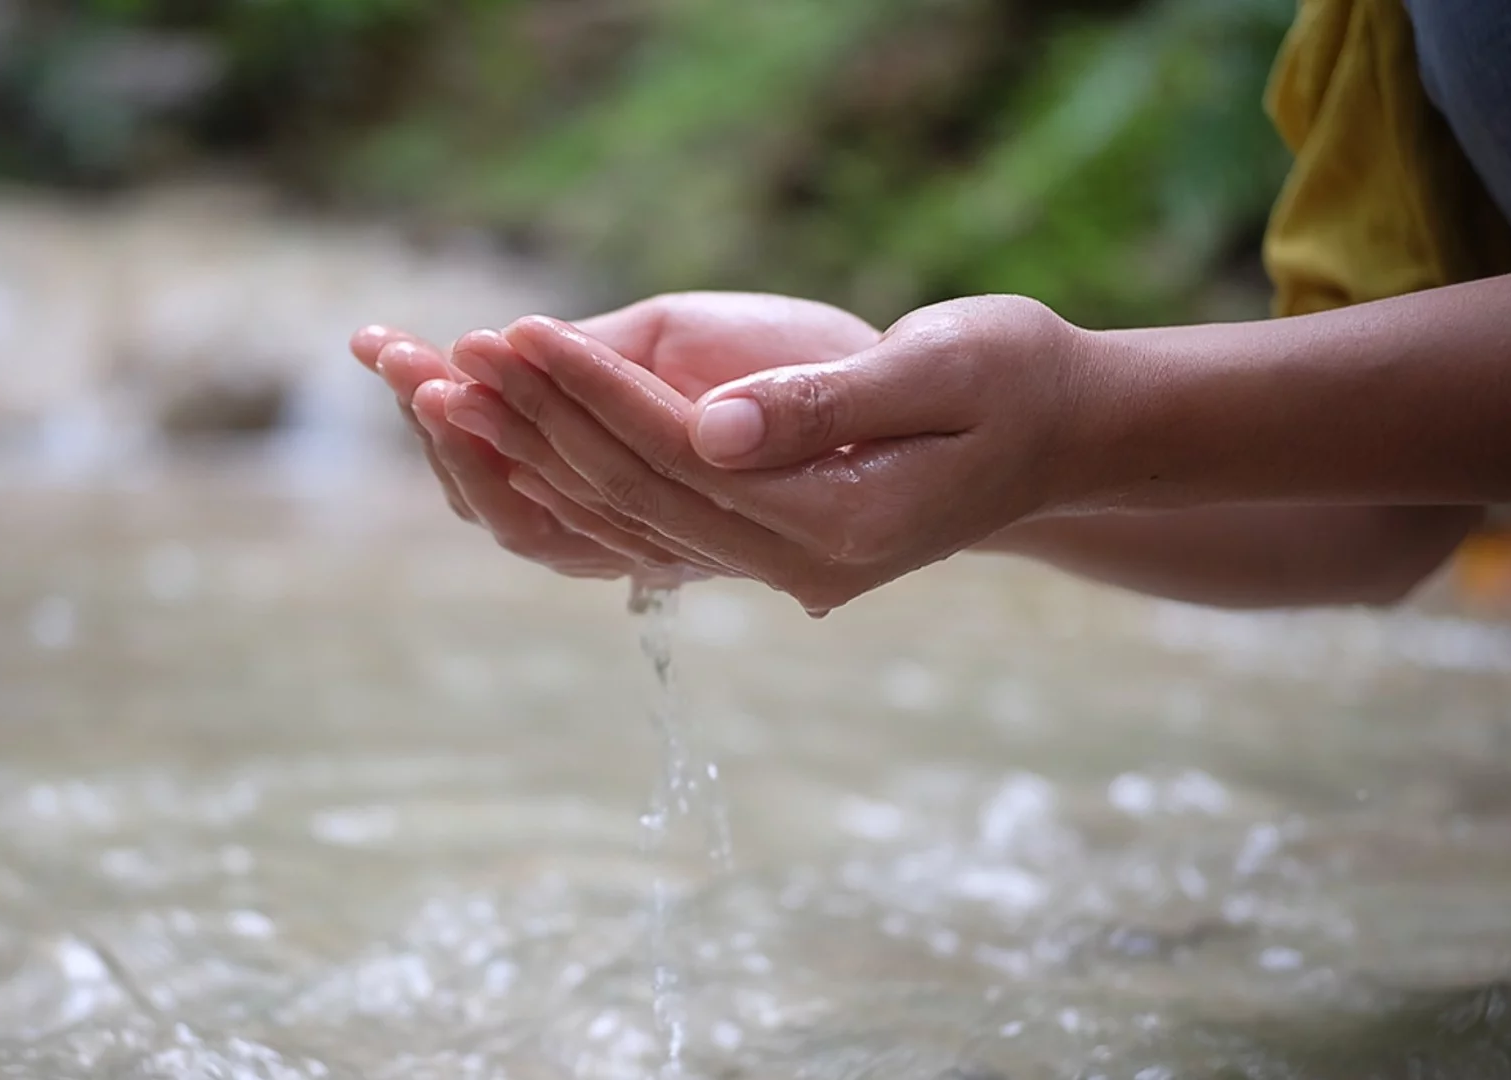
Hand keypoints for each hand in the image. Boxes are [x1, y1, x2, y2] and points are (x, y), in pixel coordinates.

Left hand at [451, 295, 1091, 613]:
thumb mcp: (944, 367)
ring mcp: (780, 567)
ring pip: (630, 516)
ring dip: (539, 454)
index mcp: (837, 524)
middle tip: (448, 361)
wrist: (1062, 435)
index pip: (678, 455)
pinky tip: (521, 439)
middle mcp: (797, 564)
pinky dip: (579, 479)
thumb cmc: (1017, 377)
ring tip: (458, 392)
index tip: (517, 329)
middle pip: (635, 495)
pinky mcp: (769, 546)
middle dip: (539, 423)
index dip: (591, 390)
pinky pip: (650, 522)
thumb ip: (827, 404)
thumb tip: (712, 429)